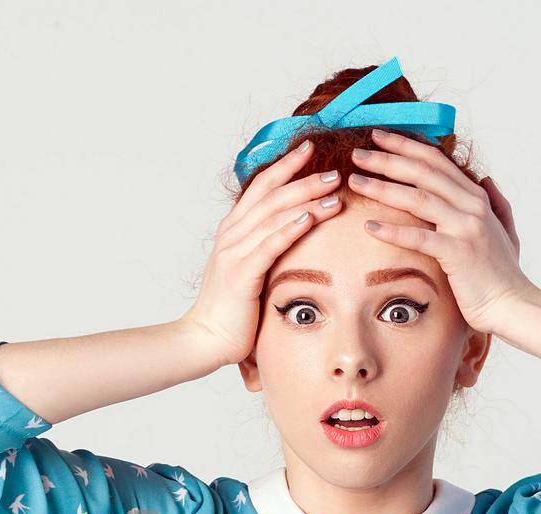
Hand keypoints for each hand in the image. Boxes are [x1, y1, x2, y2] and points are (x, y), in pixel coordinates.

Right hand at [178, 139, 344, 368]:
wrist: (204, 339)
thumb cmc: (231, 308)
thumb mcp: (247, 268)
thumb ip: (263, 247)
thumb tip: (291, 232)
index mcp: (233, 229)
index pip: (261, 186)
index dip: (285, 165)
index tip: (311, 149)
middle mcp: (231, 235)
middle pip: (271, 195)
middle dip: (304, 179)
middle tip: (335, 172)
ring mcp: (233, 253)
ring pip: (273, 216)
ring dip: (305, 200)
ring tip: (334, 192)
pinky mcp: (240, 275)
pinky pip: (268, 246)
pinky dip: (289, 229)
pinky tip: (309, 218)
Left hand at [347, 127, 536, 335]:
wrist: (514, 306)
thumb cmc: (504, 275)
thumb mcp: (505, 231)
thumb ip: (497, 203)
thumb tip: (487, 179)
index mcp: (478, 197)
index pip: (437, 161)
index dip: (407, 145)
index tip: (380, 136)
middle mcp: (472, 206)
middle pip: (423, 172)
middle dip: (387, 159)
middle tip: (358, 153)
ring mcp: (466, 228)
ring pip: (417, 198)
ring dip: (383, 187)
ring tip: (356, 181)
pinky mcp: (458, 253)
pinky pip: (419, 237)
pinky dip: (393, 231)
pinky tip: (369, 227)